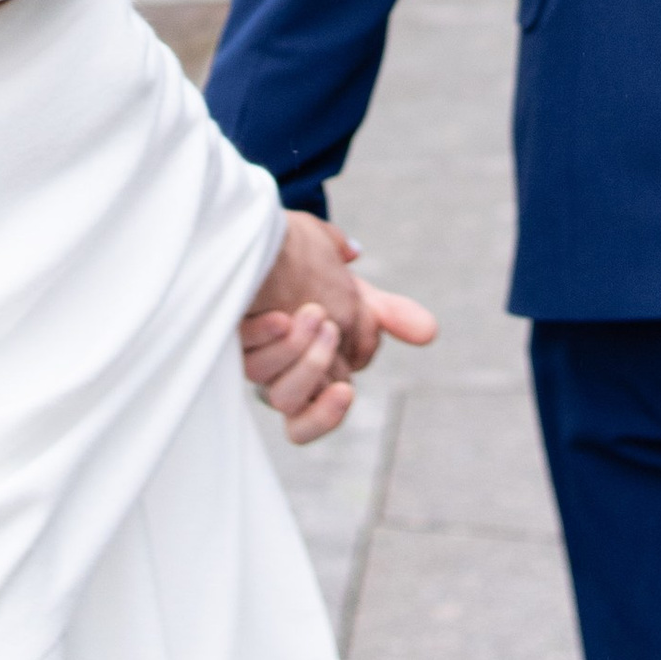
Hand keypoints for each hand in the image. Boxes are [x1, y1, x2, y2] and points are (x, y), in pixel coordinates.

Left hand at [240, 212, 436, 445]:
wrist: (271, 236)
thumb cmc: (311, 270)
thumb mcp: (355, 294)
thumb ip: (391, 315)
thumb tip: (430, 332)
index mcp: (306, 374)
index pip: (307, 423)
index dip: (327, 413)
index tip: (344, 390)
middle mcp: (274, 372)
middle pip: (290, 405)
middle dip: (314, 368)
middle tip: (328, 326)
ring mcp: (251, 353)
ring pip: (267, 384)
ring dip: (294, 352)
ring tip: (307, 312)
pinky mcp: (229, 332)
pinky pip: (242, 350)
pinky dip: (263, 335)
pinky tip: (276, 311)